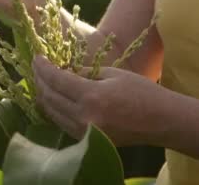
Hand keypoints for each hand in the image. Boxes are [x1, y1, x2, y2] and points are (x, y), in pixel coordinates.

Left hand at [32, 56, 174, 145]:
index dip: (43, 67)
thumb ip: (83, 72)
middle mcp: (84, 117)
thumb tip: (61, 69)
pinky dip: (54, 109)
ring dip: (43, 95)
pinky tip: (53, 98)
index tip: (37, 57)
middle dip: (39, 79)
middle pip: (49, 96)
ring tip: (41, 80)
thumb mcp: (112, 74)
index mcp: (91, 96)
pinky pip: (61, 123)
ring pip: (51, 112)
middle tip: (37, 66)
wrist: (162, 121)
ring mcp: (84, 132)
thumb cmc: (141, 92)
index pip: (56, 79)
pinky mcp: (87, 141)